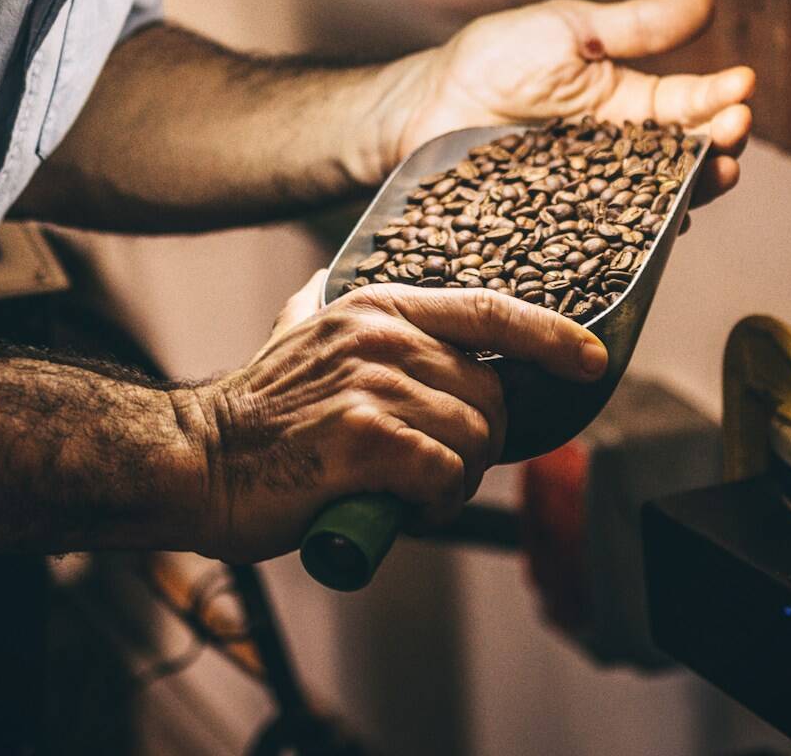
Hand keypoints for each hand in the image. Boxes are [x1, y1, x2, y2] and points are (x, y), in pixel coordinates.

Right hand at [176, 270, 606, 562]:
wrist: (199, 459)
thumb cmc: (256, 412)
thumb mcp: (296, 333)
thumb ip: (329, 310)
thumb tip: (339, 289)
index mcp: (377, 308)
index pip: (488, 309)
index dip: (550, 334)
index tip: (591, 358)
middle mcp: (381, 337)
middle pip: (489, 392)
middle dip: (479, 441)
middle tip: (436, 467)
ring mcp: (373, 385)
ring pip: (473, 437)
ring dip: (456, 477)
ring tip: (411, 487)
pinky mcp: (364, 439)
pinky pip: (444, 473)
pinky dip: (436, 499)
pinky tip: (401, 502)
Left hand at [380, 0, 751, 209]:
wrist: (427, 104)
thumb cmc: (493, 59)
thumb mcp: (569, 30)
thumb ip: (636, 27)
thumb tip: (706, 5)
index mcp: (627, 102)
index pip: (688, 102)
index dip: (720, 95)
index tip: (743, 84)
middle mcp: (620, 153)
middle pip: (686, 158)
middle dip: (720, 145)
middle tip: (734, 131)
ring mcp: (595, 193)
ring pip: (659, 201)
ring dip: (696, 191)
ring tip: (716, 175)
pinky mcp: (564, 224)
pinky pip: (610, 235)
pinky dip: (641, 233)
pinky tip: (664, 226)